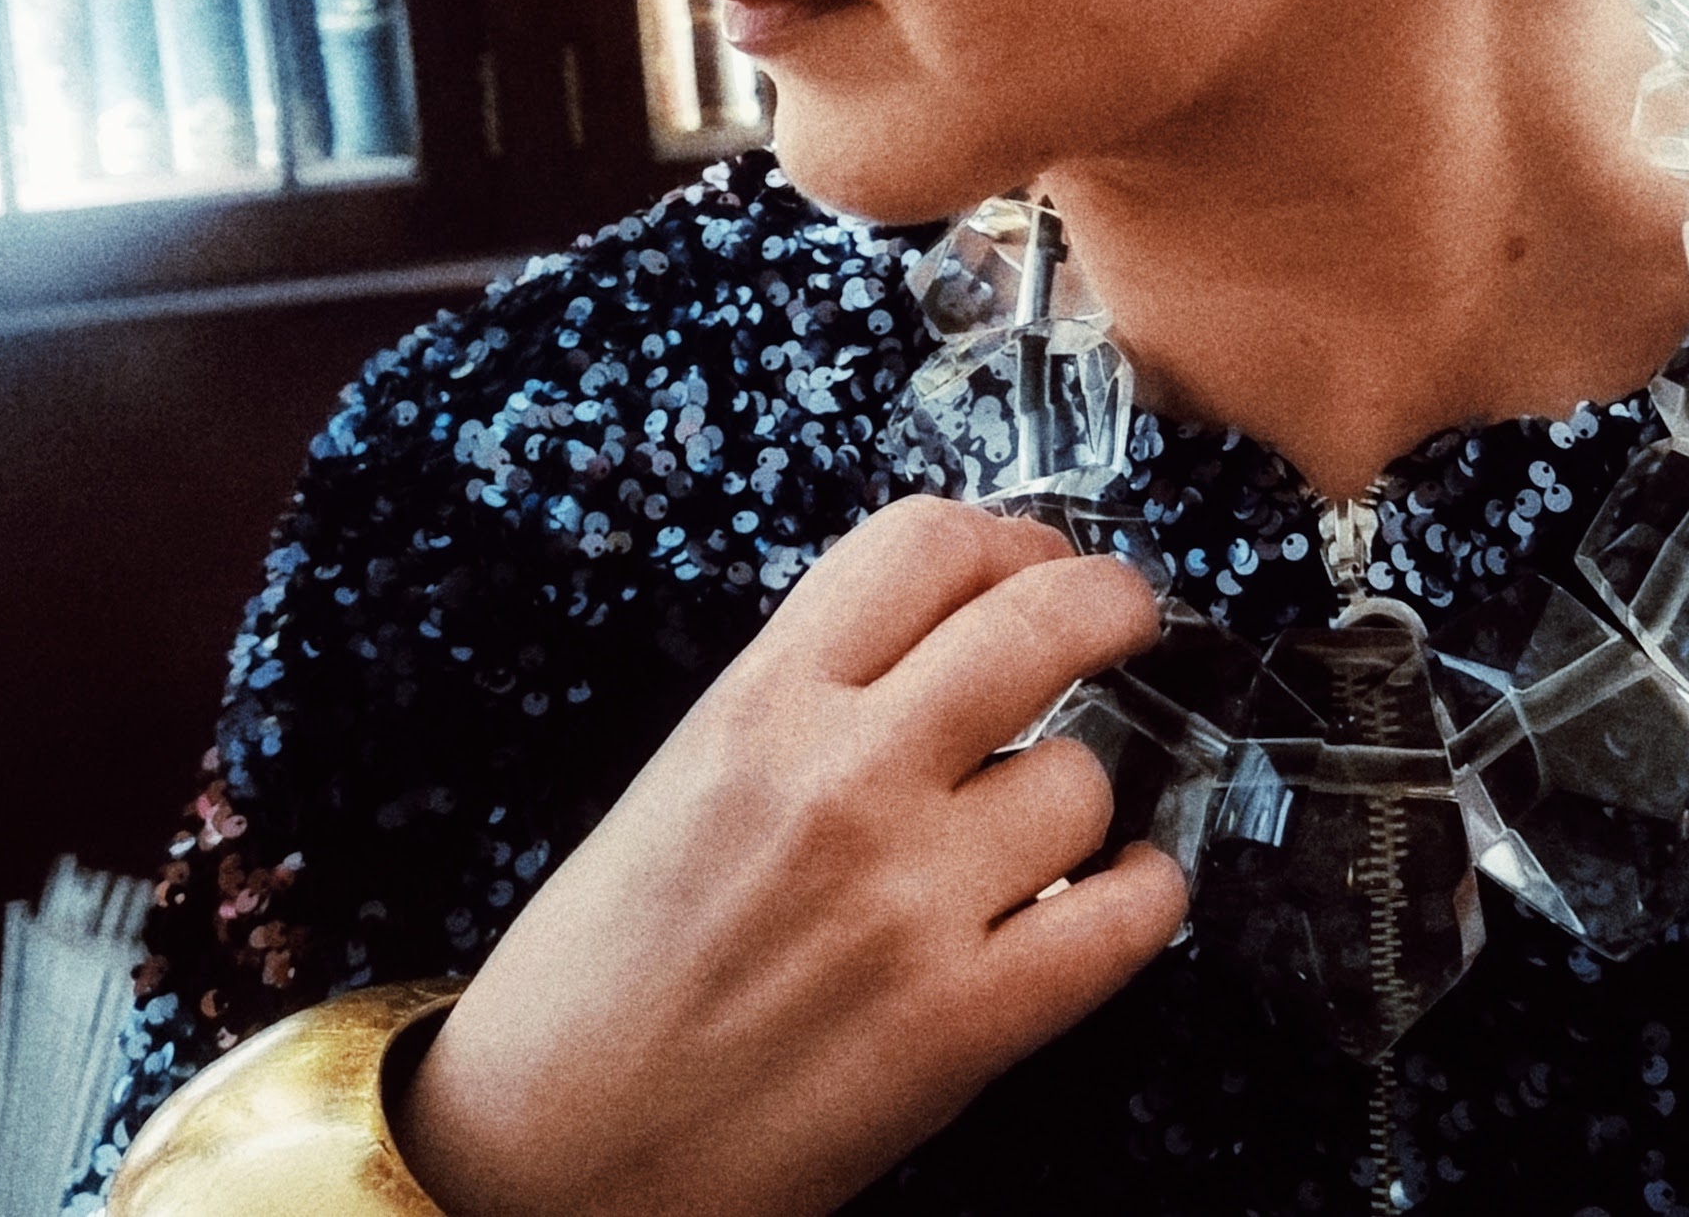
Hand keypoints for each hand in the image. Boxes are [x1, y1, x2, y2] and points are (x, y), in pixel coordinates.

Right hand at [392, 495, 1185, 1216]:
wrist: (543, 1161)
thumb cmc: (598, 977)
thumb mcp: (687, 775)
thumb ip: (810, 693)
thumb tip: (946, 632)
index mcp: (758, 706)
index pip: (922, 544)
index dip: (1003, 534)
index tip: (1031, 556)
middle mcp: (840, 783)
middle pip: (1036, 622)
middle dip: (1108, 600)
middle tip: (1125, 612)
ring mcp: (906, 903)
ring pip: (1084, 779)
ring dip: (1084, 794)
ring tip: (1052, 821)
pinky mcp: (956, 1025)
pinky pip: (1120, 924)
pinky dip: (1145, 899)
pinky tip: (1127, 892)